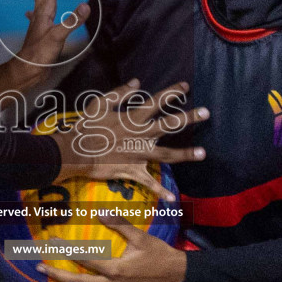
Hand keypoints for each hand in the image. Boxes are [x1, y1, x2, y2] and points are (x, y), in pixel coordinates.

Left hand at [15, 0, 88, 69]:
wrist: (27, 71)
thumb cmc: (40, 55)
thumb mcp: (57, 38)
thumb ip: (71, 21)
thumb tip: (85, 5)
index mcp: (45, 10)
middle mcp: (40, 11)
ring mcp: (39, 20)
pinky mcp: (39, 29)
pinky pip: (38, 13)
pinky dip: (35, 8)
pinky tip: (30, 11)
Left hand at [47, 212, 186, 281]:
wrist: (175, 273)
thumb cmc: (157, 253)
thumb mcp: (140, 236)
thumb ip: (119, 224)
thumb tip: (99, 212)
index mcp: (116, 269)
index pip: (85, 259)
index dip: (66, 250)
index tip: (51, 243)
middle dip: (58, 276)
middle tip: (40, 269)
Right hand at [52, 79, 207, 201]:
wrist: (74, 152)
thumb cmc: (85, 127)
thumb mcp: (99, 104)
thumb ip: (120, 93)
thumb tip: (137, 83)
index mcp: (132, 118)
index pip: (156, 102)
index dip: (171, 93)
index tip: (186, 86)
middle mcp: (140, 135)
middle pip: (169, 125)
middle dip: (189, 118)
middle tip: (206, 112)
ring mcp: (138, 154)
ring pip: (166, 154)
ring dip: (185, 154)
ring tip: (203, 153)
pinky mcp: (132, 171)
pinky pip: (148, 182)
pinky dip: (160, 191)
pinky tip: (173, 199)